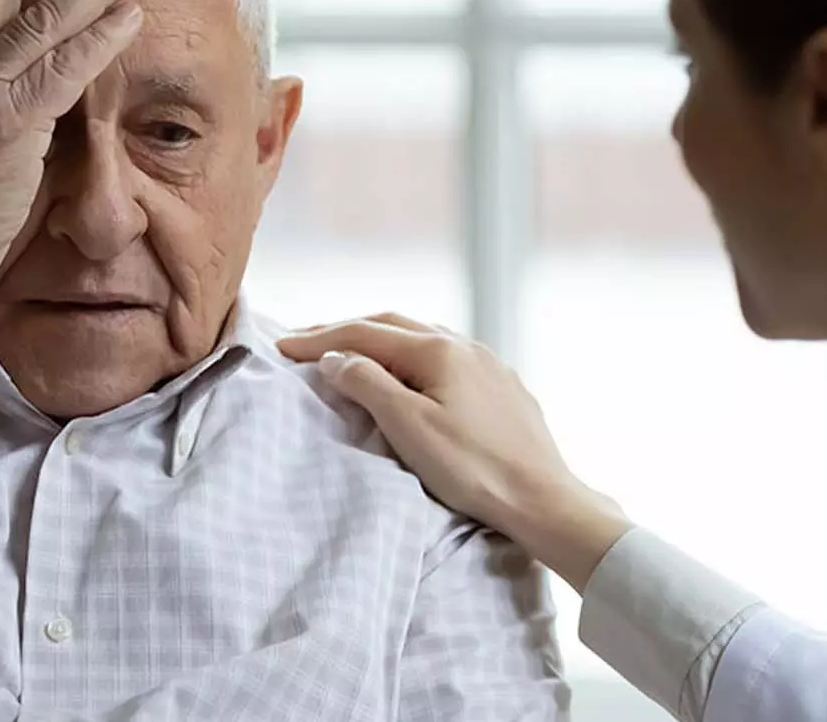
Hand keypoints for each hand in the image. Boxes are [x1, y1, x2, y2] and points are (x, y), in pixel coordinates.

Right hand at [278, 313, 634, 592]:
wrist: (544, 501)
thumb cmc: (474, 469)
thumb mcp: (409, 427)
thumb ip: (368, 384)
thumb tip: (335, 358)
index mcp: (438, 350)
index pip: (364, 333)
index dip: (319, 339)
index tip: (282, 347)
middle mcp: (464, 346)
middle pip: (393, 325)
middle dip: (346, 330)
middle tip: (307, 341)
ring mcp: (488, 364)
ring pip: (422, 339)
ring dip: (380, 341)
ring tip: (351, 353)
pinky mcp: (503, 388)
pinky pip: (446, 358)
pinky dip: (412, 358)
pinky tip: (409, 374)